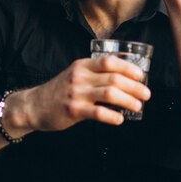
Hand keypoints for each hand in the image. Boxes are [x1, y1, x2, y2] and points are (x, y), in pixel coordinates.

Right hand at [20, 57, 150, 131]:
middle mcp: (79, 77)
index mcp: (82, 65)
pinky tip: (119, 119)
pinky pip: (98, 113)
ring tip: (137, 106)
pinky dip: (113, 117)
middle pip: (114, 78)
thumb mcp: (74, 75)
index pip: (109, 62)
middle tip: (146, 94)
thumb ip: (93, 74)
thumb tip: (122, 80)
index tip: (140, 75)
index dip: (128, 67)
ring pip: (110, 94)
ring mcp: (76, 93)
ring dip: (128, 100)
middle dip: (134, 87)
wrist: (34, 105)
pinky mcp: (73, 110)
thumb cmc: (58, 91)